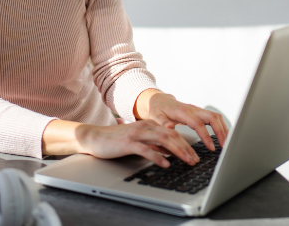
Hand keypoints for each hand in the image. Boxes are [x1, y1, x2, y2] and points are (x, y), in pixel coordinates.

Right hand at [74, 120, 198, 167]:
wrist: (94, 137)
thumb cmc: (116, 140)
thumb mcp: (139, 140)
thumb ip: (153, 143)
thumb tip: (169, 150)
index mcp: (149, 125)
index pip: (173, 133)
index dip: (186, 144)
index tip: (195, 155)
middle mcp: (145, 127)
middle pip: (171, 136)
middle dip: (186, 148)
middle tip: (195, 160)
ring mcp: (137, 134)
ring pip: (163, 140)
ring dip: (177, 151)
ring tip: (186, 161)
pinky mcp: (128, 143)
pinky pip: (146, 149)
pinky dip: (158, 156)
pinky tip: (166, 164)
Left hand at [135, 89, 228, 152]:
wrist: (160, 101)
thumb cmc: (158, 110)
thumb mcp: (156, 116)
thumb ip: (162, 123)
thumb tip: (169, 127)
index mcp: (182, 112)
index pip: (198, 124)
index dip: (206, 136)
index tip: (211, 147)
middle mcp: (193, 110)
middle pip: (212, 117)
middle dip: (221, 131)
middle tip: (224, 146)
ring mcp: (198, 111)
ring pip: (216, 117)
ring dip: (223, 129)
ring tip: (226, 142)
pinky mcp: (200, 113)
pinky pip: (214, 118)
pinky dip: (221, 126)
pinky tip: (223, 136)